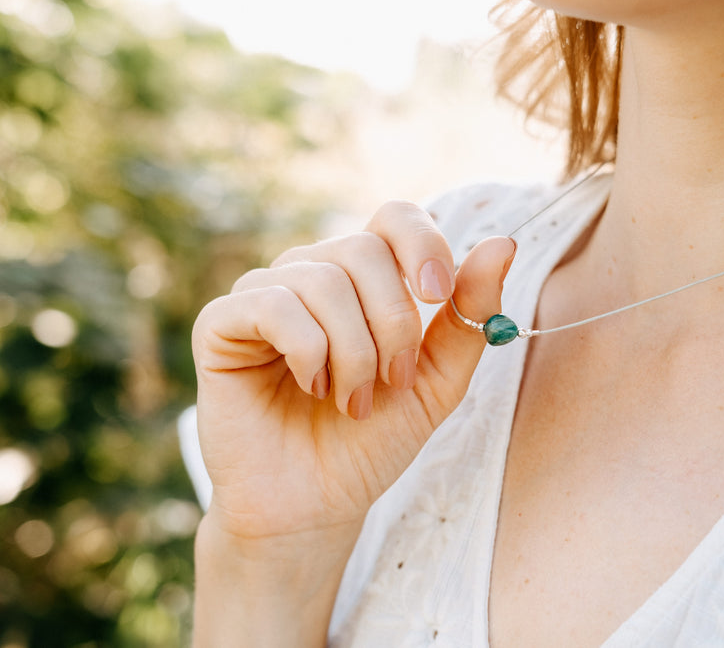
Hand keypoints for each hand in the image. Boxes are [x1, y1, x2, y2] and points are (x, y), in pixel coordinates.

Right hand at [192, 200, 516, 542]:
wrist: (314, 506)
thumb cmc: (369, 442)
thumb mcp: (435, 382)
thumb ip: (466, 318)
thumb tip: (502, 243)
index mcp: (361, 279)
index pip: (393, 217)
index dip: (422, 244)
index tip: (439, 296)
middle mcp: (310, 273)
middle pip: (363, 249)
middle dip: (392, 324)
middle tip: (391, 382)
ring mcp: (263, 293)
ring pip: (322, 280)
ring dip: (353, 351)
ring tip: (352, 400)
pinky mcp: (221, 323)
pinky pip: (274, 303)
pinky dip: (308, 351)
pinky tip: (309, 386)